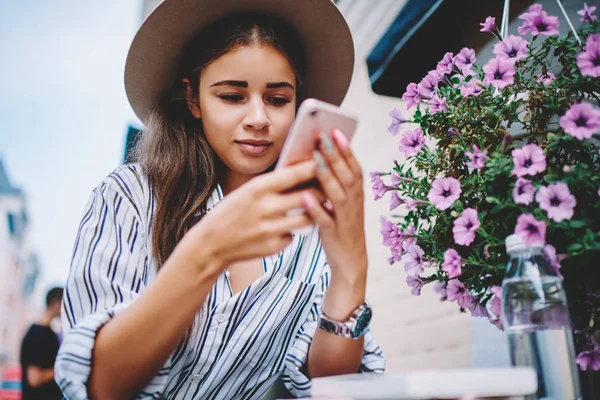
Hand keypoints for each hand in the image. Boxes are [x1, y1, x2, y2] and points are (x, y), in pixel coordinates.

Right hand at [185, 160, 321, 268]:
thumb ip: (273, 184)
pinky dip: (294, 229)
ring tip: (318, 205)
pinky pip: (295, 234)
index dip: (315, 166)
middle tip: (331, 184)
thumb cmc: (231, 212)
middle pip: (309, 195)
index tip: (327, 160)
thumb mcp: (247, 191)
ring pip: (308, 217)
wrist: (211, 244)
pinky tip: (288, 226)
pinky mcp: (274, 246)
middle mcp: (266, 207)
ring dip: (315, 211)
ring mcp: (271, 229)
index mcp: (258, 188)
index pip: (295, 173)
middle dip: (323, 189)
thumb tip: (302, 171)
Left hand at [302, 129, 367, 284]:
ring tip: (315, 158)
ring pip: (338, 194)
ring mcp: (345, 220)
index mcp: (357, 196)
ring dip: (327, 175)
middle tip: (323, 135)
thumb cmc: (342, 228)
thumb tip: (319, 159)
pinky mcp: (334, 235)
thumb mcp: (343, 205)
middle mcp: (354, 205)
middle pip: (347, 176)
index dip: (347, 149)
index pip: (354, 168)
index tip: (337, 131)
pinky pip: (325, 220)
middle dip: (336, 155)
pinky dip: (317, 208)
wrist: (351, 263)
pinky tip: (306, 196)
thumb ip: (335, 185)